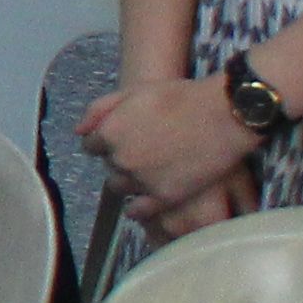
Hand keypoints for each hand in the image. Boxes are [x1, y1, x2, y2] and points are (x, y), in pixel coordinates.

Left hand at [79, 73, 264, 229]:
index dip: (105, 141)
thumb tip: (79, 131)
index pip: (92, 145)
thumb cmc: (180, 97)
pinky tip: (141, 204)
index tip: (122, 139)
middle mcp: (121, 159)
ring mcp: (142, 180)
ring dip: (128, 180)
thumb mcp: (133, 92)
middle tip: (141, 152)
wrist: (223, 115)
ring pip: (120, 187)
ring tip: (147, 172)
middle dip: (119, 159)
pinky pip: (139, 210)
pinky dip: (136, 208)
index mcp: (109, 133)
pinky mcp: (165, 196)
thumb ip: (99, 110)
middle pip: (108, 165)